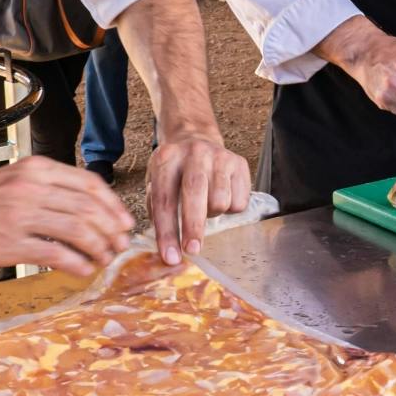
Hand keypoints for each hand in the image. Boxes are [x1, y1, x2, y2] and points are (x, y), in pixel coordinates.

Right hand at [0, 157, 134, 275]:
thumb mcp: (14, 179)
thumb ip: (49, 186)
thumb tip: (89, 207)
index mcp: (36, 169)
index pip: (90, 183)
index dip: (114, 205)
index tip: (125, 222)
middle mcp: (32, 188)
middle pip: (90, 208)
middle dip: (112, 231)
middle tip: (120, 245)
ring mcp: (21, 216)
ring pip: (80, 231)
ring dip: (100, 249)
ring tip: (104, 260)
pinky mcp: (11, 244)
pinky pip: (58, 255)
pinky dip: (79, 265)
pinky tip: (84, 270)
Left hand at [146, 132, 252, 265]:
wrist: (196, 138)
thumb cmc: (173, 172)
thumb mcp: (156, 183)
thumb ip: (158, 210)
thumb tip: (167, 249)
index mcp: (166, 158)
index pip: (165, 200)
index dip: (167, 232)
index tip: (170, 257)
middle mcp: (193, 152)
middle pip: (195, 194)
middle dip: (193, 227)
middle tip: (192, 251)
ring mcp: (219, 155)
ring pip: (220, 201)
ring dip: (212, 214)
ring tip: (205, 207)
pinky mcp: (239, 163)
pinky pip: (239, 201)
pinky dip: (230, 209)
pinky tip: (222, 197)